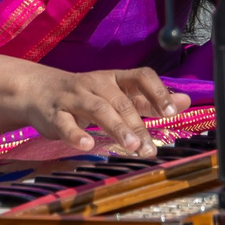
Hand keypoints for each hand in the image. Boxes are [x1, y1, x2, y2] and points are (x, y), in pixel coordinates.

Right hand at [14, 67, 188, 158]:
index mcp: (115, 78)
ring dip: (117, 128)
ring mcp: (74, 98)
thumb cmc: (86, 95)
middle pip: (121, 102)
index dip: (158, 92)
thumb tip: (185, 101)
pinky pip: (65, 123)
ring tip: (132, 146)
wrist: (39, 90)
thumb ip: (148, 99)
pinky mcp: (55, 114)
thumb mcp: (118, 93)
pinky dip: (76, 134)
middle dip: (138, 125)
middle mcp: (96, 84)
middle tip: (150, 148)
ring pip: (98, 110)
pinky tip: (86, 145)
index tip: (171, 112)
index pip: (141, 77)